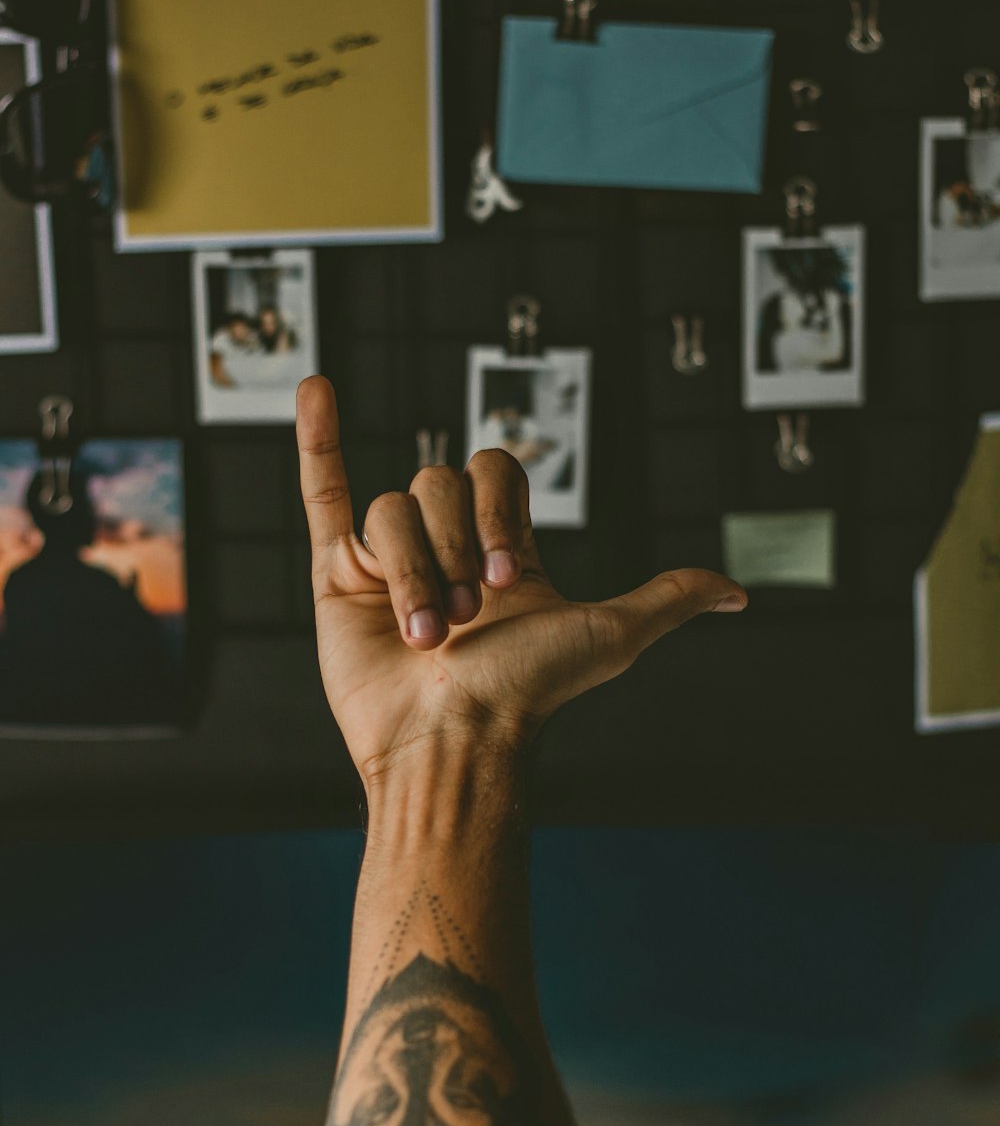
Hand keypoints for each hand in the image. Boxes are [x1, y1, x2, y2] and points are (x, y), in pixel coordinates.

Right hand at [296, 377, 745, 785]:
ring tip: (424, 635)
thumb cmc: (528, 693)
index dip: (496, 506)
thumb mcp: (610, 637)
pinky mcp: (336, 575)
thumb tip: (739, 592)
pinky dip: (316, 439)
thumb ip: (667, 600)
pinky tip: (313, 386)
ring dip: (411, 571)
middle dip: (453, 548)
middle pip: (439, 483)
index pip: (493, 472)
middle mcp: (444, 547)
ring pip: (391, 508)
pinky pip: (322, 493)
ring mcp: (388, 559)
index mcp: (499, 551)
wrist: (453, 739)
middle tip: (467, 618)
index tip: (505, 572)